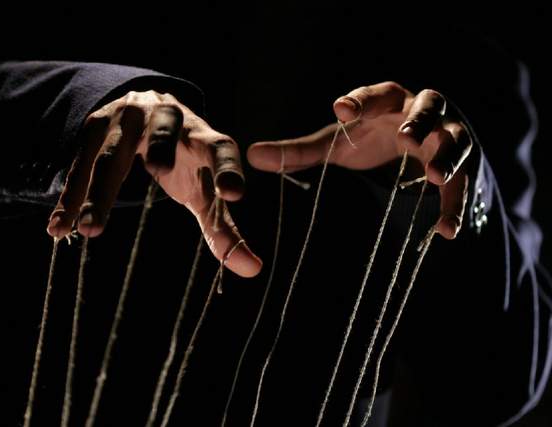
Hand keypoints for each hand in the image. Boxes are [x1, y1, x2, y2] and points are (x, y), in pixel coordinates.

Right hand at [46, 90, 261, 276]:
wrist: (143, 109)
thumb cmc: (183, 161)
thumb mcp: (203, 190)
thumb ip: (223, 228)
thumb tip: (253, 270)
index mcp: (203, 135)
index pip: (222, 148)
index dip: (228, 169)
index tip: (233, 196)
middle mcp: (167, 118)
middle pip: (164, 132)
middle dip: (162, 149)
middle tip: (160, 171)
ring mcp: (127, 118)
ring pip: (112, 154)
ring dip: (98, 191)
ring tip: (89, 230)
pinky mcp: (95, 125)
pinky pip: (80, 165)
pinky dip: (69, 197)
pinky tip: (58, 228)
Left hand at [247, 82, 471, 238]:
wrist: (416, 141)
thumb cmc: (371, 135)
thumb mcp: (337, 143)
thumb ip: (299, 151)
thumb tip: (252, 157)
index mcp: (386, 101)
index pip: (375, 95)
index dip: (360, 101)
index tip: (341, 112)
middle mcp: (420, 112)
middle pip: (425, 109)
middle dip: (417, 122)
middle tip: (404, 138)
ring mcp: (445, 135)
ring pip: (453, 140)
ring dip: (447, 157)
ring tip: (436, 177)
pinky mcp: (459, 164)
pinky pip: (463, 184)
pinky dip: (455, 205)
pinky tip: (446, 231)